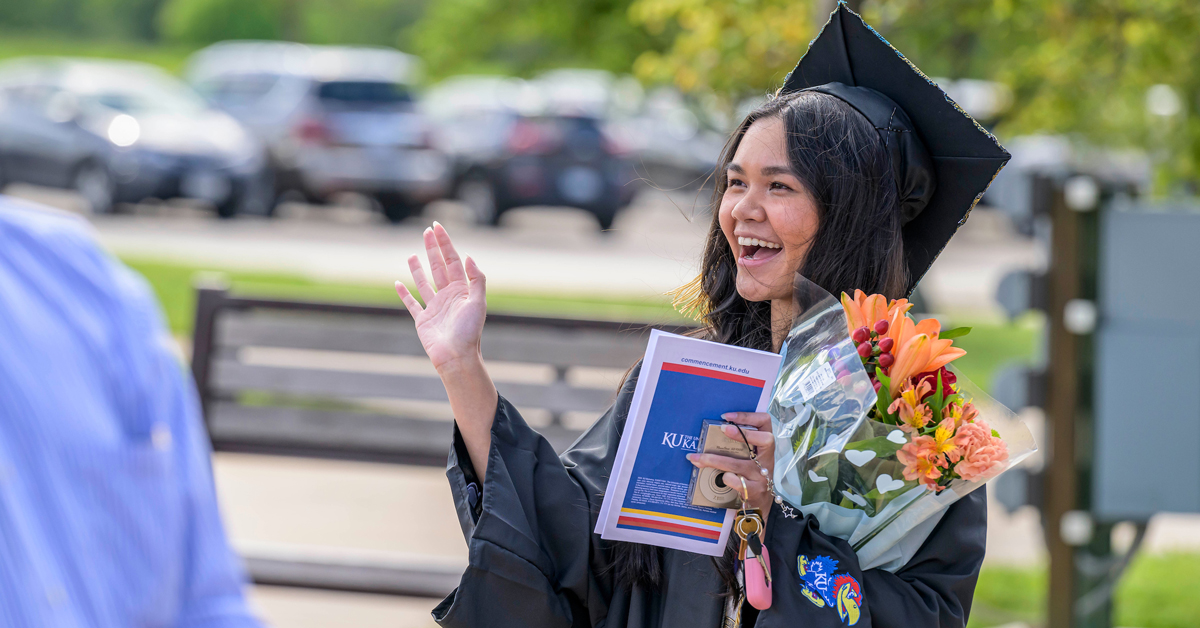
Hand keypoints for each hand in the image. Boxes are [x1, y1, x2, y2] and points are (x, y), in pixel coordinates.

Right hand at [395, 222, 486, 373]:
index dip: (445, 243)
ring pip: (424, 282)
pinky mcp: (423, 319)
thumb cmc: (469, 331)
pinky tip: (398, 283)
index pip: (452, 260)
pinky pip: (412, 303)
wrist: (456, 356)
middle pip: (438, 266)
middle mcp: (448, 296)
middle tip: (427, 230)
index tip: (437, 227)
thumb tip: (468, 256)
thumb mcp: (478, 302)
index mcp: (462, 290)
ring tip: (412, 254)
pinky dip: (404, 294)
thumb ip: (476, 279)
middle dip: (433, 248)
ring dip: (418, 268)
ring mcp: (434, 307)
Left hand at [687, 412, 775, 514]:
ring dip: (714, 460)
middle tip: (722, 428)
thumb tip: (711, 432)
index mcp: (765, 446)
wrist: (760, 503)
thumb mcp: (750, 458)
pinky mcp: (754, 491)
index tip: (727, 417)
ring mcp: (762, 475)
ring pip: (738, 464)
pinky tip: (720, 478)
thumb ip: (739, 445)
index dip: (748, 416)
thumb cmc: (750, 474)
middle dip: (742, 433)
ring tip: (696, 458)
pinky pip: (738, 482)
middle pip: (765, 440)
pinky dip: (727, 479)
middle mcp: (767, 459)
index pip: (765, 422)